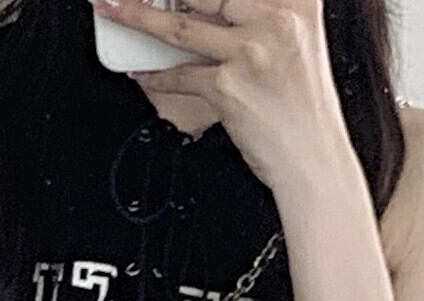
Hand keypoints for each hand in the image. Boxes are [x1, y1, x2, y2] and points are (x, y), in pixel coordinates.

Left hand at [91, 0, 357, 203]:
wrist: (314, 162)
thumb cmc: (302, 106)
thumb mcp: (296, 40)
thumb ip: (260, 9)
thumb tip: (195, 2)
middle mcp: (277, 17)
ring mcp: (252, 52)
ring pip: (178, 25)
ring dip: (134, 14)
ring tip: (108, 5)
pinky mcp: (230, 87)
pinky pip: (178, 76)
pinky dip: (154, 76)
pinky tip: (141, 73)